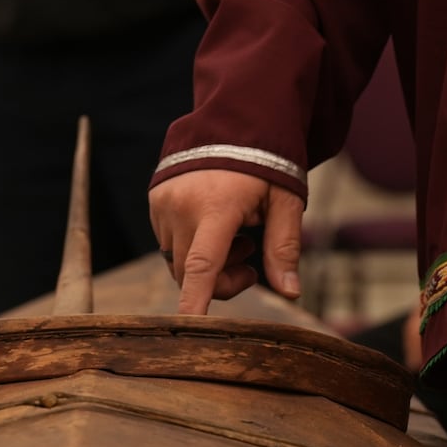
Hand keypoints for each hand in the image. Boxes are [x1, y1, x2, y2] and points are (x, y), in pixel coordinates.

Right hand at [150, 169, 303, 314]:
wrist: (234, 118)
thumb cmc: (266, 162)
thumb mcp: (285, 202)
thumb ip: (284, 248)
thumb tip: (291, 292)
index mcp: (216, 207)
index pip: (202, 265)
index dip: (194, 301)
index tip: (188, 328)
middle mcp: (182, 207)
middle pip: (190, 272)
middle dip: (220, 280)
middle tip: (251, 263)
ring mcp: (163, 203)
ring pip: (177, 261)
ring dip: (205, 264)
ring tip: (236, 236)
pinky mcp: (155, 200)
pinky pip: (168, 242)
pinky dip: (190, 245)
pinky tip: (213, 224)